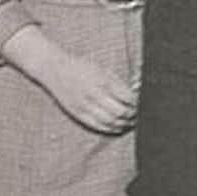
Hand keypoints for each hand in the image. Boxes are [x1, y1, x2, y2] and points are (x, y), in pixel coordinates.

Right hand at [10, 29, 137, 133]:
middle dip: (133, 115)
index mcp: (103, 81)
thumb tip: (136, 92)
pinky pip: (96, 125)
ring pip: (110, 122)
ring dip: (124, 124)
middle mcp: (94, 94)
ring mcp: (84, 105)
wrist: (53, 68)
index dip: (138, 103)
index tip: (142, 104)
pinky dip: (110, 129)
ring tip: (131, 123)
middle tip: (138, 115)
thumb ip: (118, 82)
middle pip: (121, 112)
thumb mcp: (102, 69)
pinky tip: (117, 128)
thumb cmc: (81, 66)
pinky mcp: (76, 113)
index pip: (128, 98)